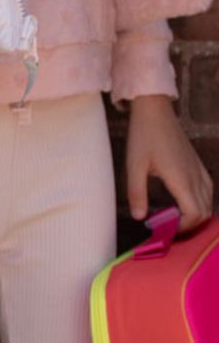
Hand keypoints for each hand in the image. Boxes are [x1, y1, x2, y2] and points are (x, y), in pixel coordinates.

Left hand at [126, 94, 212, 232]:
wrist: (154, 110)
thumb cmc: (143, 136)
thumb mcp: (134, 165)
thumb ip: (136, 193)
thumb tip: (139, 218)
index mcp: (181, 180)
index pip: (194, 214)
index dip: (184, 228)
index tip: (168, 232)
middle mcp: (195, 177)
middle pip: (204, 212)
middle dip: (191, 226)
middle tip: (171, 229)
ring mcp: (199, 169)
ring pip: (208, 201)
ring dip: (196, 214)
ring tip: (176, 218)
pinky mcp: (198, 163)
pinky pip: (207, 188)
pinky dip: (200, 201)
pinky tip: (184, 201)